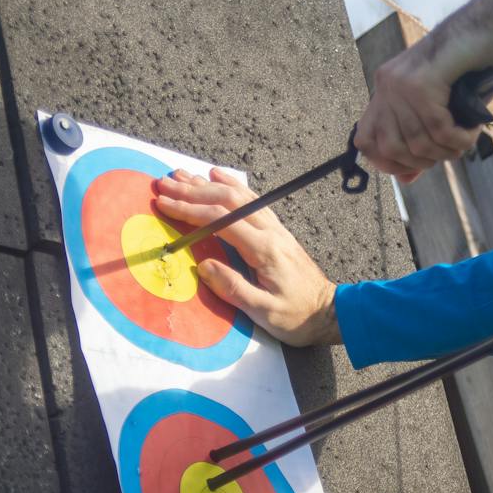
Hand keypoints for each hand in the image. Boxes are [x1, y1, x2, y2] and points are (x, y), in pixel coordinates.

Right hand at [152, 167, 340, 346]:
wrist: (329, 313)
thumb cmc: (297, 316)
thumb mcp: (264, 312)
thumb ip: (233, 288)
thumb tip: (204, 266)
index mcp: (263, 249)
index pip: (220, 219)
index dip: (189, 210)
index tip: (164, 204)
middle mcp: (269, 231)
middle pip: (226, 199)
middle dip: (191, 191)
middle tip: (163, 185)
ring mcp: (274, 227)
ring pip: (238, 194)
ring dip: (206, 184)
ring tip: (179, 176)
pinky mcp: (276, 230)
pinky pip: (251, 199)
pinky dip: (230, 184)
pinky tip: (216, 175)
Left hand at [357, 0, 492, 182]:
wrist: (489, 24)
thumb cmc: (471, 66)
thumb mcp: (441, 108)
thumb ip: (420, 140)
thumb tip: (405, 179)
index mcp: (386, 87)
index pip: (365, 139)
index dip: (387, 162)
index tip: (417, 167)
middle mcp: (387, 84)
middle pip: (391, 148)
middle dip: (424, 161)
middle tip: (450, 151)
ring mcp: (402, 83)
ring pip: (418, 142)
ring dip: (448, 150)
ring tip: (466, 140)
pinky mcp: (422, 82)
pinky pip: (438, 129)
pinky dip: (459, 139)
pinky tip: (472, 132)